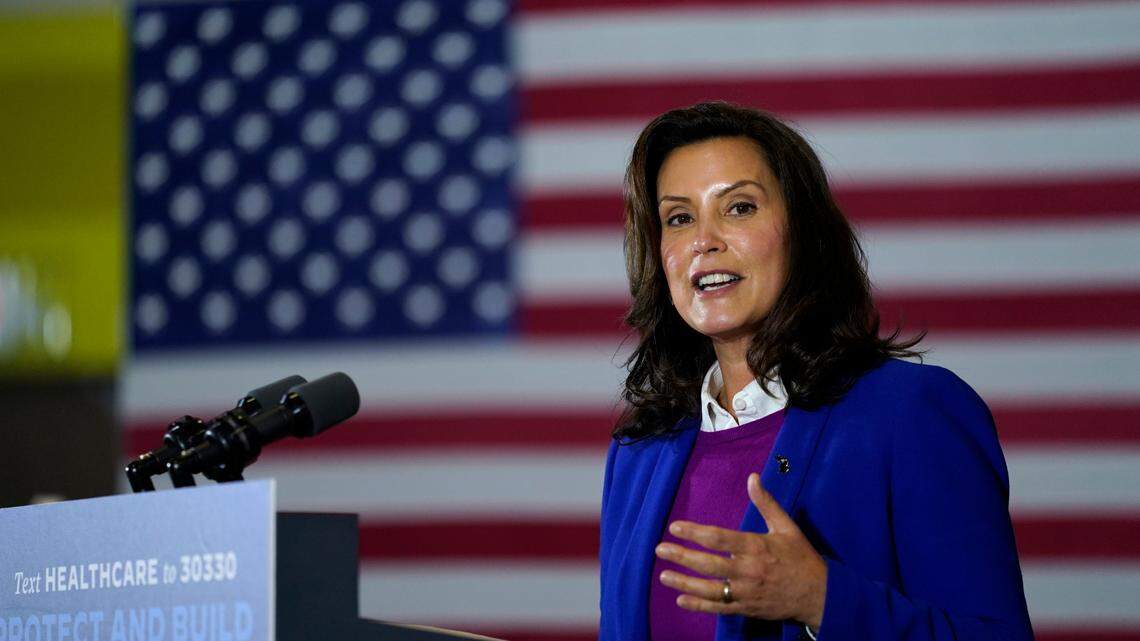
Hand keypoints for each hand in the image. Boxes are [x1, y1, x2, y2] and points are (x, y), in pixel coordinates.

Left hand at [654, 473, 827, 627]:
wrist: (819, 595)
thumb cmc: (801, 558)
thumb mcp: (787, 527)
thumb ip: (766, 503)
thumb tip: (752, 477)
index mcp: (757, 547)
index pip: (719, 538)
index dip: (694, 532)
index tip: (675, 527)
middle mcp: (748, 571)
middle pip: (709, 564)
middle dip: (682, 556)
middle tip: (660, 549)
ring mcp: (746, 592)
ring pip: (710, 589)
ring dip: (685, 582)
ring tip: (664, 575)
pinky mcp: (747, 608)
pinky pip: (719, 608)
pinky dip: (699, 605)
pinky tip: (681, 600)